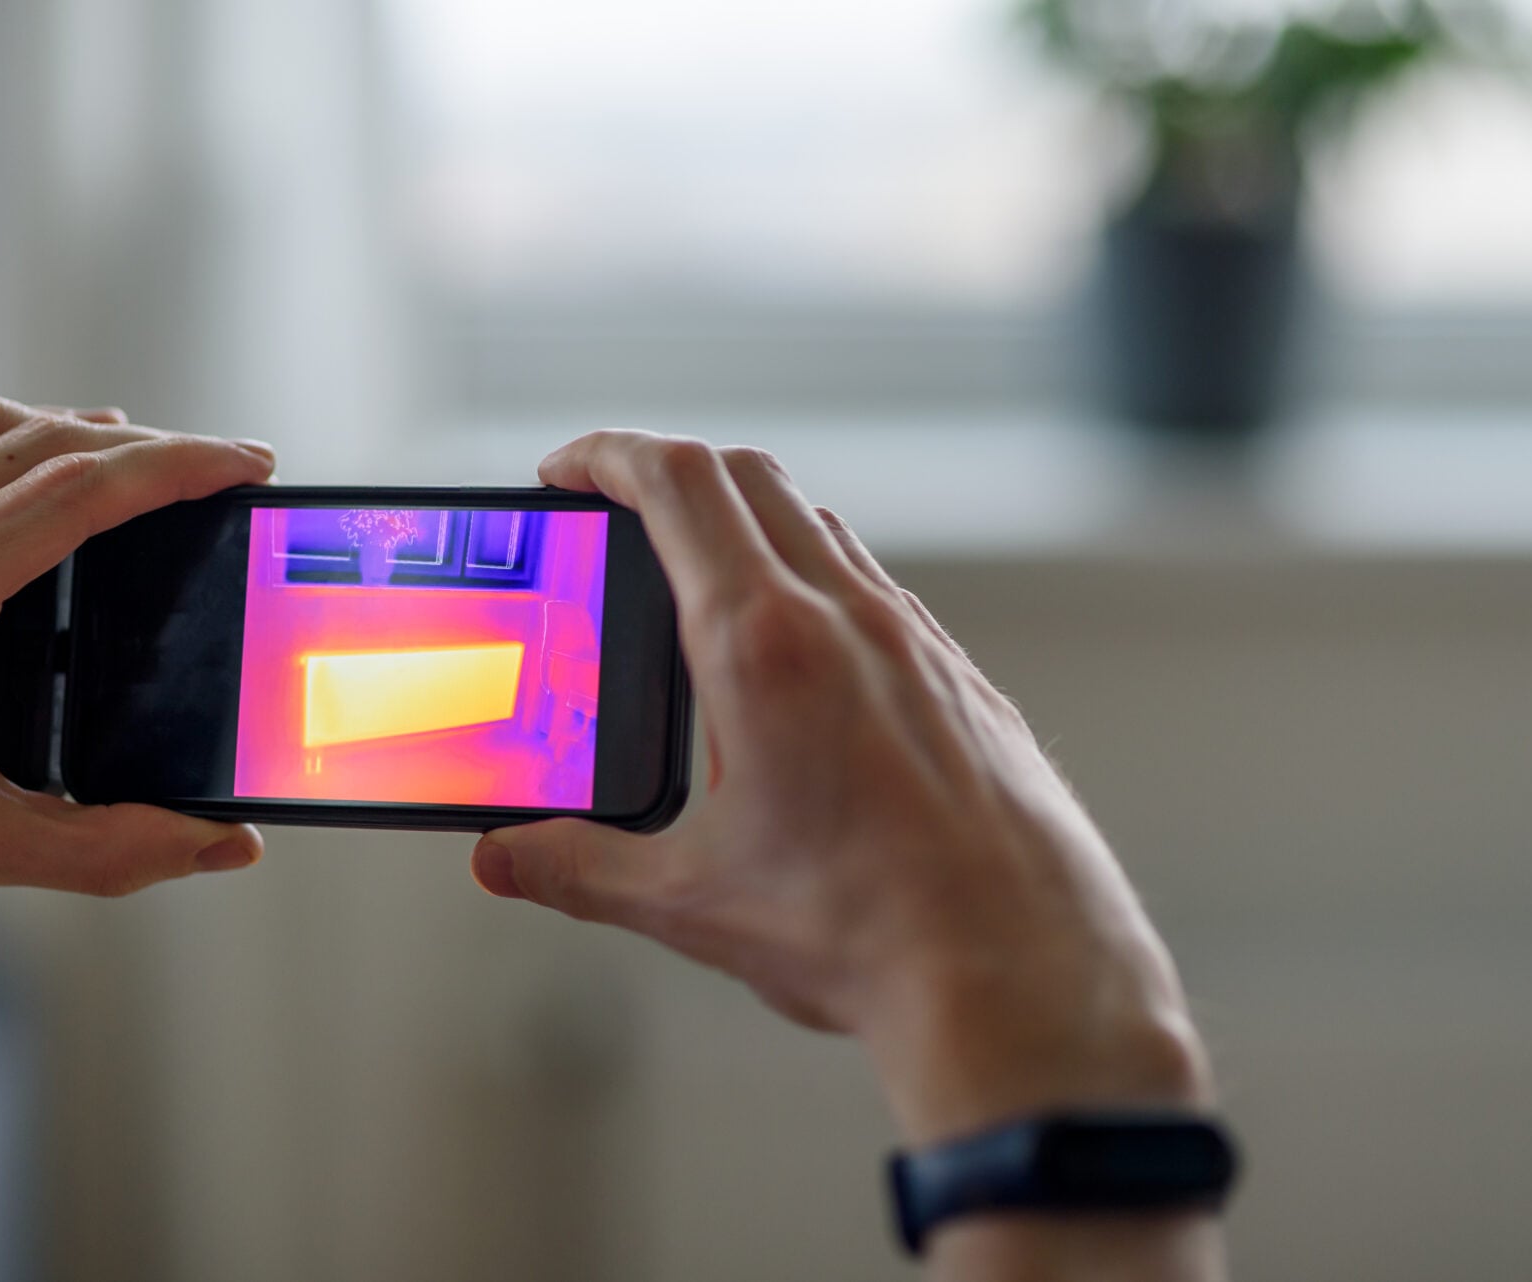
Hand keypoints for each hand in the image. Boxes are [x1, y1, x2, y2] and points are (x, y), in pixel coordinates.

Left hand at [0, 397, 276, 916]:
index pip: (72, 493)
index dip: (177, 466)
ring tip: (144, 462)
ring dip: (75, 429)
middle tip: (220, 465)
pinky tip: (34, 467)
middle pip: (37, 442)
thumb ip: (108, 850)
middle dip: (149, 444)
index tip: (243, 463)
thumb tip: (222, 843)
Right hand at [473, 431, 1210, 1141]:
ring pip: (820, 527)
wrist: (1024, 976)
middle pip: (747, 478)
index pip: (675, 486)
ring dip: (748, 525)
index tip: (565, 470)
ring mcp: (918, 642)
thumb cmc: (872, 933)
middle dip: (668, 474)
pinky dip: (817, 584)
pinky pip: (877, 591)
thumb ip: (582, 869)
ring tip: (697, 589)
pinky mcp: (963, 680)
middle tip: (616, 514)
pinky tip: (798, 668)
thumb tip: (508, 860)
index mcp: (766, 646)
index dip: (606, 456)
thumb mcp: (695, 900)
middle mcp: (850, 619)